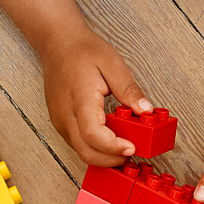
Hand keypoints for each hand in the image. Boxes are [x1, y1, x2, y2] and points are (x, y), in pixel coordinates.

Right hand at [40, 24, 152, 166]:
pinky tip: (109, 139)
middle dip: (111, 159)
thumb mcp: (113, 64)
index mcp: (80, 99)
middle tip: (132, 152)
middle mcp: (66, 114)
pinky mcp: (60, 123)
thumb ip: (129, 89)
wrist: (57, 44)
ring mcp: (60, 120)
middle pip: (86, 151)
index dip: (113, 147)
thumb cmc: (82, 50)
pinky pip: (77, 143)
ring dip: (103, 156)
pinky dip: (94, 148)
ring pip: (80, 151)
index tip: (131, 148)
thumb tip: (146, 110)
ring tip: (124, 145)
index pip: (93, 134)